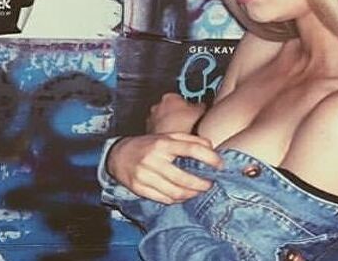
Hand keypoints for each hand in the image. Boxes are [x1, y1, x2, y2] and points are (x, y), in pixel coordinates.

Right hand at [106, 132, 222, 203]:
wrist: (117, 156)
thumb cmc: (148, 145)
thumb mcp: (166, 137)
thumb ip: (189, 140)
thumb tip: (211, 147)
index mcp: (162, 143)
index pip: (191, 149)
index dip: (209, 158)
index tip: (220, 165)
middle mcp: (153, 159)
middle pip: (184, 178)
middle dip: (202, 184)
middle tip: (210, 184)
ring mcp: (145, 175)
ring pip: (175, 192)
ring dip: (191, 194)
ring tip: (198, 191)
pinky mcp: (139, 188)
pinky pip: (164, 199)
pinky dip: (177, 200)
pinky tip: (182, 195)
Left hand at [147, 92, 206, 133]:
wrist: (170, 143)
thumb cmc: (181, 126)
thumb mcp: (200, 112)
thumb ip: (201, 106)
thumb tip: (203, 106)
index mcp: (170, 97)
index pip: (181, 97)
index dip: (189, 105)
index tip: (193, 110)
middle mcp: (158, 106)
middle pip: (171, 107)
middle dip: (178, 114)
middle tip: (188, 121)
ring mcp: (152, 119)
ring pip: (164, 119)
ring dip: (171, 123)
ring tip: (181, 131)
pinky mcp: (150, 131)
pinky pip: (160, 129)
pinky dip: (165, 132)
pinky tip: (174, 137)